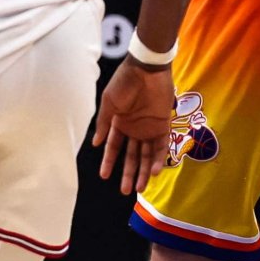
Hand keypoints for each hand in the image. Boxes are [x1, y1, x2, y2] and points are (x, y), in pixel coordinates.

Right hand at [90, 61, 178, 193]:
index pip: (114, 147)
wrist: (146, 70)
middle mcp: (134, 128)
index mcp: (119, 122)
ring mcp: (149, 128)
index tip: (104, 176)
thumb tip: (96, 143)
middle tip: (125, 190)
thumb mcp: (109, 103)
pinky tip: (154, 172)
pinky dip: (158, 159)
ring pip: (146, 155)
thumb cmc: (124, 83)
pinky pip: (160, 146)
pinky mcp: (163, 126)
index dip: (109, 161)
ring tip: (140, 188)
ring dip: (143, 171)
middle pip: (131, 155)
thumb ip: (104, 123)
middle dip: (128, 173)